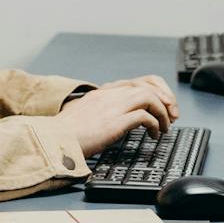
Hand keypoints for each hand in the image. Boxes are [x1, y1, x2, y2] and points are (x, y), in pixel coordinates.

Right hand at [59, 84, 175, 157]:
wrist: (51, 141)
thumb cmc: (64, 135)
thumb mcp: (84, 116)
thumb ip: (101, 113)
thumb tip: (116, 120)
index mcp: (102, 93)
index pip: (137, 82)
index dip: (156, 91)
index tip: (163, 106)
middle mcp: (109, 95)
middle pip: (148, 85)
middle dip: (165, 99)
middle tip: (172, 116)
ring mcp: (112, 107)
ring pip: (149, 97)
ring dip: (163, 112)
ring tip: (165, 127)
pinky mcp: (114, 122)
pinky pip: (144, 116)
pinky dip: (154, 124)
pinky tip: (153, 135)